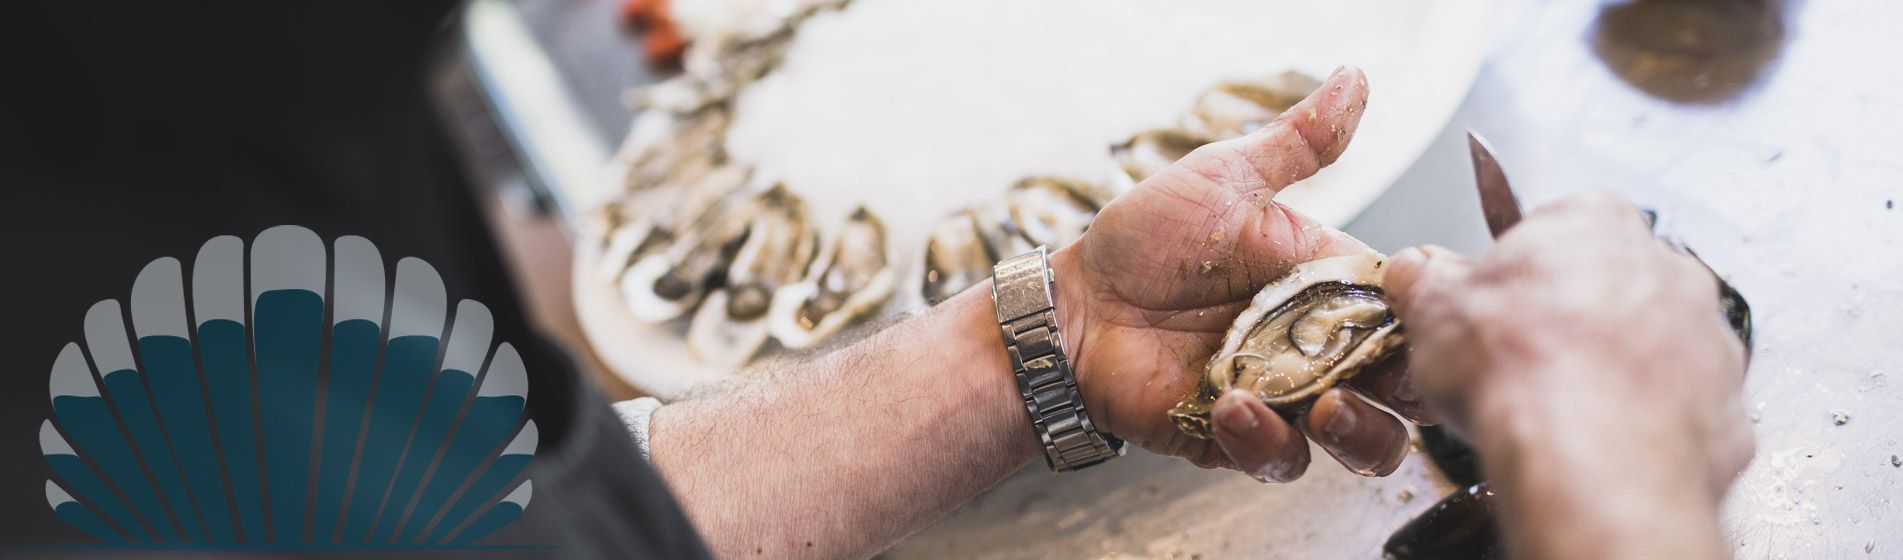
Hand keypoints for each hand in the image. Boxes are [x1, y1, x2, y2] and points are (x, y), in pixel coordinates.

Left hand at [1050, 66, 1430, 481]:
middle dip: (1410, 393)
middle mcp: (1319, 351)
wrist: (1075, 304)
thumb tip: (1355, 77)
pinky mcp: (1237, 442)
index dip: (1431, 321)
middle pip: (1405, 392)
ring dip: (1357, 432)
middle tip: (1386, 377)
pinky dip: (1264, 440)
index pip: (1411, 315)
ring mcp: (1283, 402)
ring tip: (1324, 407)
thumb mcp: (1226, 180)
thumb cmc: (1146, 239)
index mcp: (1331, 288)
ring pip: (1363, 444)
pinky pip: (1279, 458)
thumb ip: (1299, 145)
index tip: (1428, 313)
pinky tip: (1231, 407)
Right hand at [1381, 193, 1752, 495]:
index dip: (1517, 272)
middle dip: (1572, 321)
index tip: (1492, 306)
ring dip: (1614, 373)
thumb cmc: (1519, 372)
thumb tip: (1416, 272)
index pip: (1555, 227)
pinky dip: (1645, 427)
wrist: (1586, 459)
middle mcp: (1666, 269)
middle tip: (1522, 364)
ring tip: (1561, 414)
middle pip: (1610, 286)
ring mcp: (1706, 340)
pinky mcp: (1726, 408)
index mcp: (1595, 223)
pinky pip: (1680, 411)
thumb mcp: (1432, 310)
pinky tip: (1602, 446)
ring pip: (1652, 349)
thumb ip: (1426, 280)